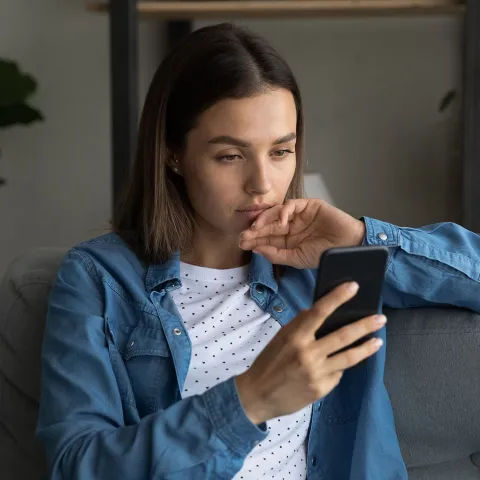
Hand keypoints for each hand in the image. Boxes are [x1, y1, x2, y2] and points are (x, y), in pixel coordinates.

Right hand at [235, 282, 385, 424]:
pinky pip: (337, 373)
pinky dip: (340, 366)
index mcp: (295, 337)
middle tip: (381, 318)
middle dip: (365, 325)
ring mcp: (317, 373)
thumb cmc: (268, 362)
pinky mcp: (322, 389)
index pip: (319, 312)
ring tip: (378, 340)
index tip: (353, 286)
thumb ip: (299, 324)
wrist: (258, 396)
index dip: (337, 298)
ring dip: (366, 348)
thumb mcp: (280, 338)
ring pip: (348, 357)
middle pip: (343, 336)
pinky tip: (341, 363)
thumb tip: (314, 311)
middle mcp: (308, 354)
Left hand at [239, 198, 365, 268]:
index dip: (254, 239)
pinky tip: (280, 221)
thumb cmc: (326, 254)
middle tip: (243, 235)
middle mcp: (292, 226)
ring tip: (256, 228)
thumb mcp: (297, 258)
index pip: (267, 238)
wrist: (349, 247)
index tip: (241, 243)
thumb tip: (256, 249)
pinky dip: (284, 211)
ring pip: (276, 213)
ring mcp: (299, 215)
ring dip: (265, 219)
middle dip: (255, 230)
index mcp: (288, 240)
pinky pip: (292, 205)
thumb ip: (276, 254)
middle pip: (268, 225)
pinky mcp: (309, 205)